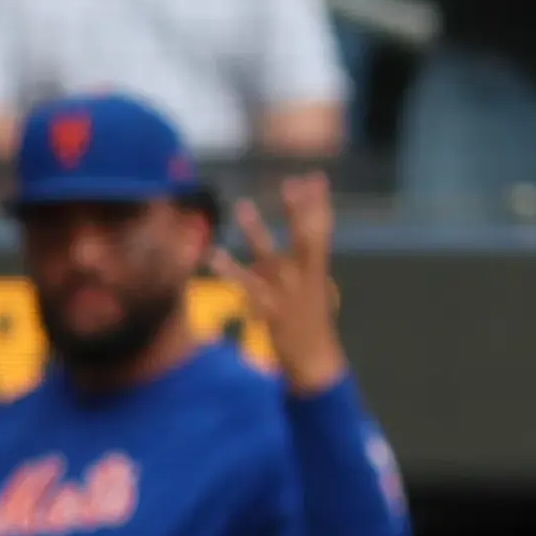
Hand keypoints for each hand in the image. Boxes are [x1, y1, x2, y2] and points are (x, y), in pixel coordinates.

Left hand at [211, 175, 347, 393]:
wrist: (315, 359)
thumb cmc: (311, 321)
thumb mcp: (314, 288)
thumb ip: (299, 265)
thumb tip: (284, 246)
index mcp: (317, 269)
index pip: (322, 229)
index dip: (319, 202)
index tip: (316, 177)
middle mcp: (304, 276)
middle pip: (304, 236)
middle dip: (299, 209)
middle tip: (292, 183)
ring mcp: (287, 291)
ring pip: (270, 254)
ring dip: (256, 229)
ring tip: (242, 204)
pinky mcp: (268, 307)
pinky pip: (246, 284)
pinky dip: (228, 269)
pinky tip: (213, 255)